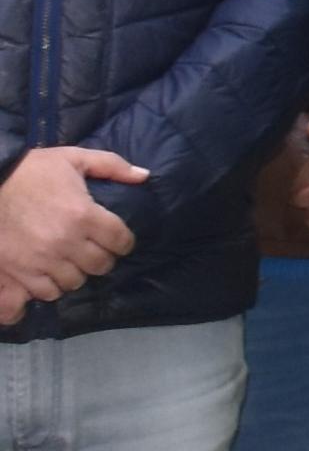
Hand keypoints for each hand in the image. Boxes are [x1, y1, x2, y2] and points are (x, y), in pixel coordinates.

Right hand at [0, 144, 144, 314]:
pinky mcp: (21, 272)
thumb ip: (111, 165)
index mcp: (84, 215)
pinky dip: (53, 285)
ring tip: (73, 261)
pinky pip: (48, 292)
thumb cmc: (32, 170)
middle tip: (96, 250)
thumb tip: (144, 176)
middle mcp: (67, 241)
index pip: (121, 240)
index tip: (119, 240)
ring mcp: (43, 259)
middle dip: (103, 258)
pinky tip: (52, 272)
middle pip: (101, 265)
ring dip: (79, 272)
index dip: (124, 242)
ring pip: (76, 281)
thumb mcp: (73, 158)